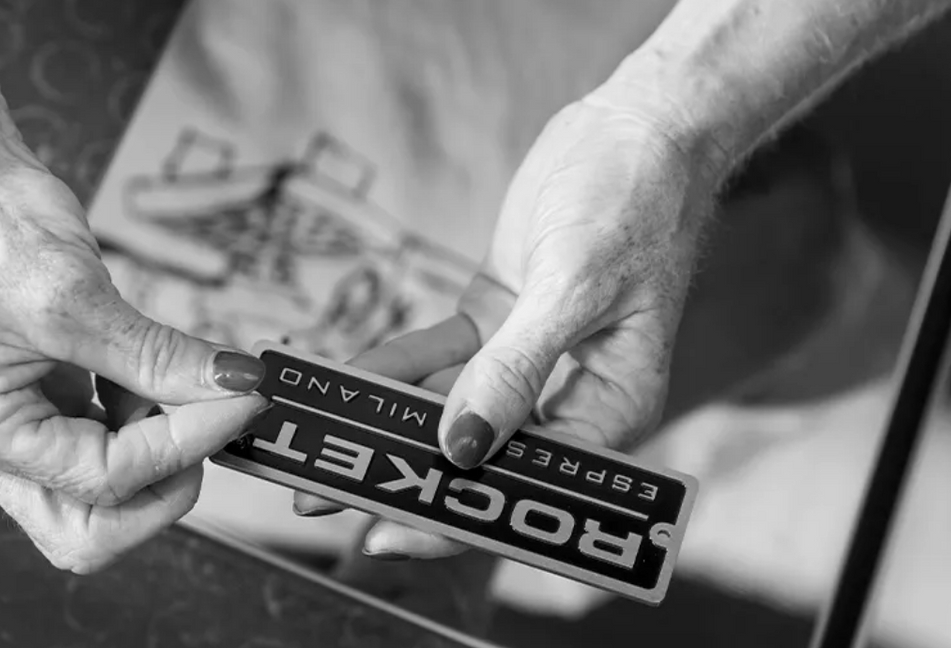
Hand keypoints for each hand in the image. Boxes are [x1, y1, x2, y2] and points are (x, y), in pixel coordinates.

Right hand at [0, 158, 268, 573]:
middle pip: (90, 528)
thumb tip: (237, 389)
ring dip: (156, 451)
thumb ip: (161, 357)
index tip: (242, 397)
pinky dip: (143, 420)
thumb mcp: (77, 296)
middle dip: (162, 485)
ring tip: (179, 380)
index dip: (184, 443)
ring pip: (100, 496)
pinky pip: (101, 443)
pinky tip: (156, 374)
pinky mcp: (35, 404)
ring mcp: (8, 429)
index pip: (104, 480)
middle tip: (210, 419)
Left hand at [294, 95, 726, 558]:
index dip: (458, 514)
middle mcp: (569, 398)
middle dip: (401, 477)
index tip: (386, 527)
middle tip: (318, 496)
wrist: (640, 127)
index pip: (528, 484)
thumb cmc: (638, 201)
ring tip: (310, 443)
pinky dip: (391, 367)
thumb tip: (464, 446)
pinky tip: (341, 378)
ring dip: (383, 423)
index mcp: (611, 409)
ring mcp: (527, 361)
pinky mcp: (497, 322)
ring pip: (446, 410)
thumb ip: (517, 368)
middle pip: (478, 458)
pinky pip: (436, 358)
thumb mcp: (576, 286)